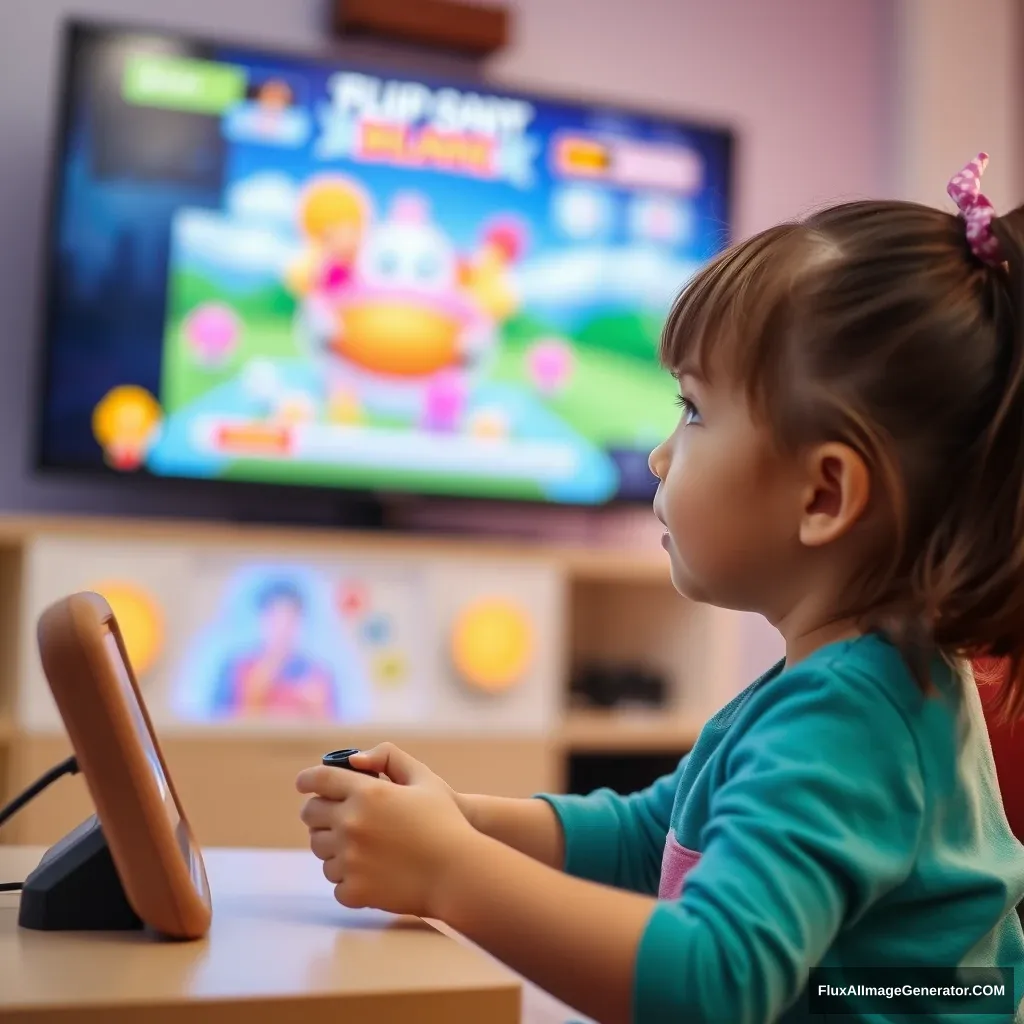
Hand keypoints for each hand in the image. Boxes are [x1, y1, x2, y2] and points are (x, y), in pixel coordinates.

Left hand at [297, 744, 479, 917]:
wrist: (459, 873)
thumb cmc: (445, 822)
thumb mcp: (424, 779)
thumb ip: (389, 758)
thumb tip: (355, 761)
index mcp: (367, 793)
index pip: (319, 780)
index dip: (308, 779)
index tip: (304, 783)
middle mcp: (351, 824)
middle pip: (311, 814)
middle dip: (317, 811)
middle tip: (330, 815)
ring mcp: (350, 859)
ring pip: (320, 850)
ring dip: (332, 845)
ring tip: (356, 846)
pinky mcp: (354, 889)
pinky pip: (335, 881)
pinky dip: (347, 877)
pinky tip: (367, 871)